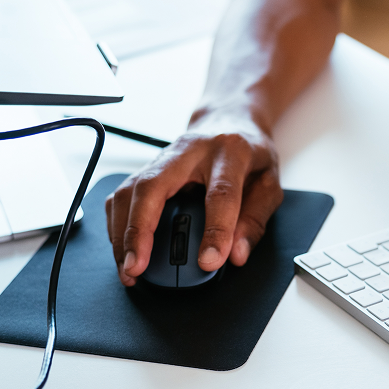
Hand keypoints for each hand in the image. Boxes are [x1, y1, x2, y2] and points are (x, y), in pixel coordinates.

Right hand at [105, 107, 283, 285]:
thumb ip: (255, 219)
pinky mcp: (147, 167)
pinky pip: (123, 195)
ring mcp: (164, 156)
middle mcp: (189, 150)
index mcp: (229, 151)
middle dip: (140, 231)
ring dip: (122, 233)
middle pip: (153, 186)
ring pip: (130, 191)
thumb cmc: (250, 153)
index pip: (220, 193)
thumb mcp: (270, 183)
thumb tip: (236, 254)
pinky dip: (118, 225)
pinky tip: (124, 249)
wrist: (230, 120)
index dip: (216, 230)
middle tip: (137, 267)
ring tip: (128, 268)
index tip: (209, 261)